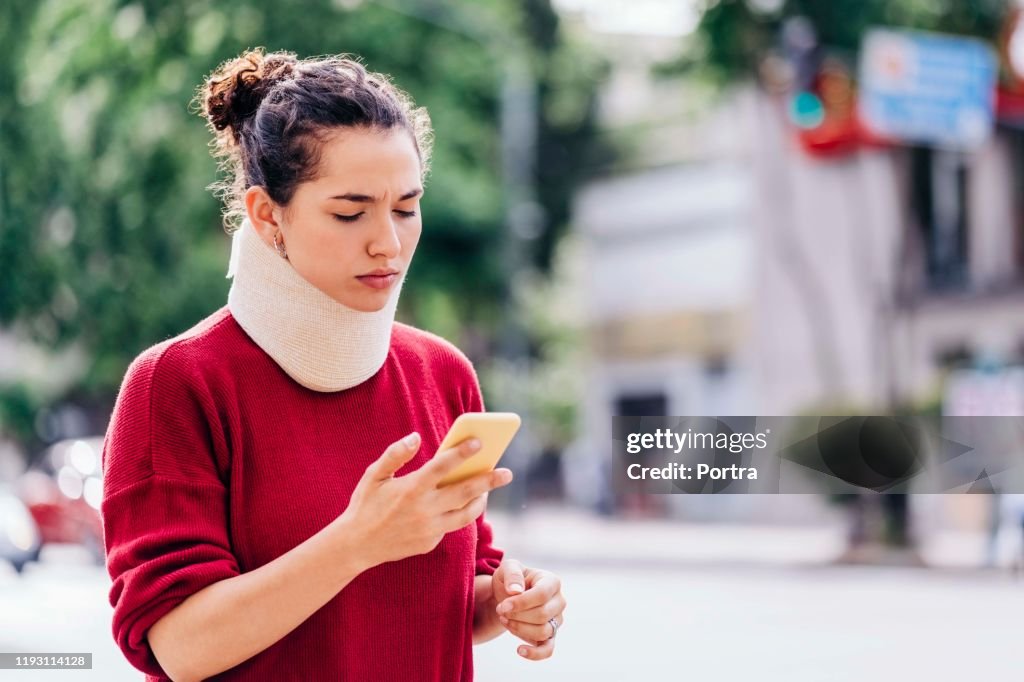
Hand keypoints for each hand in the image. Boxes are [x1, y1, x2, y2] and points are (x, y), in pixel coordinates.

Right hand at [336, 431, 513, 565]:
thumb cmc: (365, 505)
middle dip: (488, 480)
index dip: (462, 452)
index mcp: (411, 489)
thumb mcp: (374, 475)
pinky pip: (450, 526)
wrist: (355, 546)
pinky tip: (463, 503)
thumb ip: (395, 454)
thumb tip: (416, 437)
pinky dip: (459, 514)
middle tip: (506, 472)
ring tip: (487, 490)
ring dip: (480, 500)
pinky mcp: (430, 542)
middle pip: (464, 492)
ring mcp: (429, 529)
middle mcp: (424, 509)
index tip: (479, 442)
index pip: (443, 466)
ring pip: (465, 514)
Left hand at [492, 558, 565, 659]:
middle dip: (517, 616)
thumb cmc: (511, 580)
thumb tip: (516, 591)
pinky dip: (535, 653)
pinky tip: (519, 650)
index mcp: (552, 582)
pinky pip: (548, 650)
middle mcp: (559, 601)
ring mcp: (556, 620)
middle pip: (542, 615)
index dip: (520, 603)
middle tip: (500, 610)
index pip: (541, 595)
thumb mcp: (507, 568)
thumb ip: (512, 573)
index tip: (502, 606)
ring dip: (519, 628)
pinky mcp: (550, 636)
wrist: (508, 596)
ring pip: (543, 632)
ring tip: (504, 619)